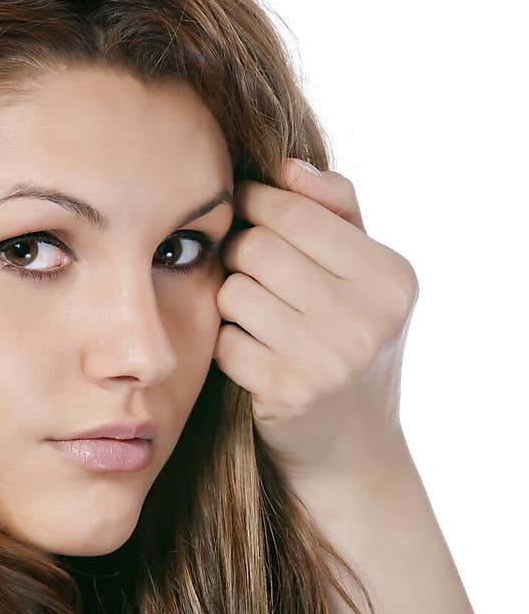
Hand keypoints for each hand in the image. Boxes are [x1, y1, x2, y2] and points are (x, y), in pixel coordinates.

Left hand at [212, 158, 418, 484]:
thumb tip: (285, 165)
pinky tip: (248, 352)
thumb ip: (335, 210)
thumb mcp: (365, 275)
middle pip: (257, 248)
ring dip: (230, 299)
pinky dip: (226, 342)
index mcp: (390, 277)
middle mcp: (368, 317)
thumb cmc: (350, 342)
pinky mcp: (286, 393)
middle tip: (244, 269)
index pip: (294, 212)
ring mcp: (328, 359)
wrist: (353, 447)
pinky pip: (224, 339)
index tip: (242, 210)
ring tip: (253, 314)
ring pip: (233, 291)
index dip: (254, 203)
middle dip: (239, 252)